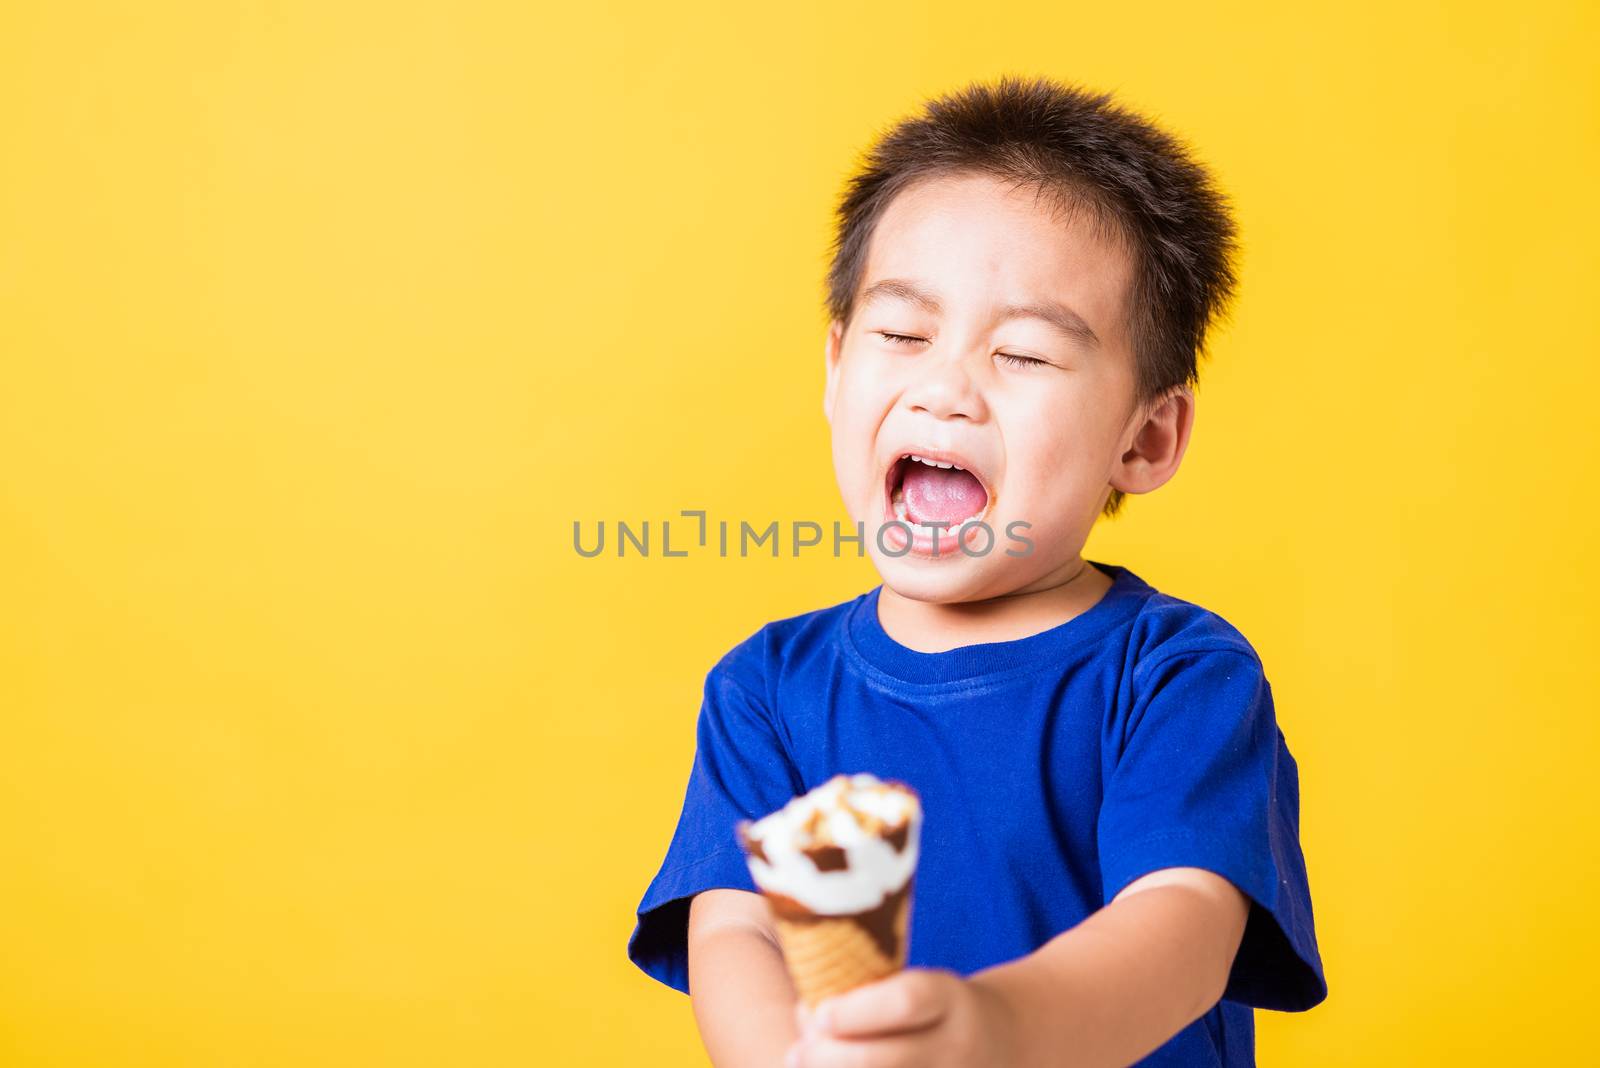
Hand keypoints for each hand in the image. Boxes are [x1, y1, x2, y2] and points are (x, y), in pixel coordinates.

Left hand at [785, 968, 1021, 1067]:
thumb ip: (862, 995)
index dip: (856, 1010)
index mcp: (948, 998)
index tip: (819, 1013)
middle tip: (798, 1053)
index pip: (904, 1002)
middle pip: (881, 1059)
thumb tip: (806, 1016)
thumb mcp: (914, 984)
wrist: (1003, 1041)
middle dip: (829, 1058)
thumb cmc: (933, 1008)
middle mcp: (956, 1045)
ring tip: (803, 1066)